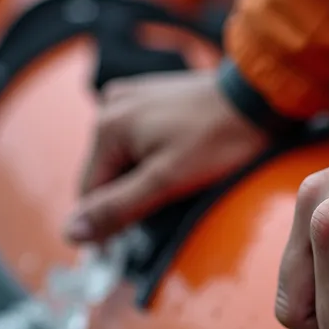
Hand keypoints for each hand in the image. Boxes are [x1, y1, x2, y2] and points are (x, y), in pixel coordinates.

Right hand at [65, 69, 267, 242]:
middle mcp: (110, 105)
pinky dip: (152, 155)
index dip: (113, 217)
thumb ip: (117, 208)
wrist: (258, 97)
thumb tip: (70, 233)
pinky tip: (180, 157)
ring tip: (181, 175)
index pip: (91, 191)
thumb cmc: (218, 140)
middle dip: (131, 193)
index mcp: (106, 126)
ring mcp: (131, 96)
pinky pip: (139, 137)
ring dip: (143, 175)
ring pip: (123, 156)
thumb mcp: (166, 181)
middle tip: (171, 199)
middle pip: (106, 172)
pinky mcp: (151, 95)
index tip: (144, 229)